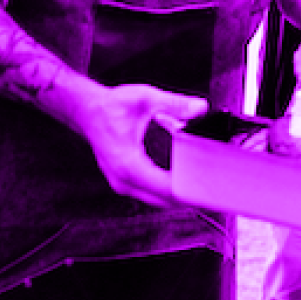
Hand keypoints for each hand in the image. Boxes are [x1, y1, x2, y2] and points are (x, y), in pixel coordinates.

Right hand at [65, 79, 208, 206]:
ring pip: (156, 200)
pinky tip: (181, 183)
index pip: (164, 188)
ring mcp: (121, 183)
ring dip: (177, 196)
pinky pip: (149, 194)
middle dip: (188, 196)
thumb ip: (175, 104)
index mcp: (128, 163)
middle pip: (163, 200)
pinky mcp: (123, 182)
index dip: (188, 190)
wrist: (87, 111)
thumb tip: (199, 108)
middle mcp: (123, 179)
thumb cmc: (109, 107)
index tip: (208, 188)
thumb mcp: (145, 98)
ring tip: (202, 186)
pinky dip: (166, 192)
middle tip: (213, 187)